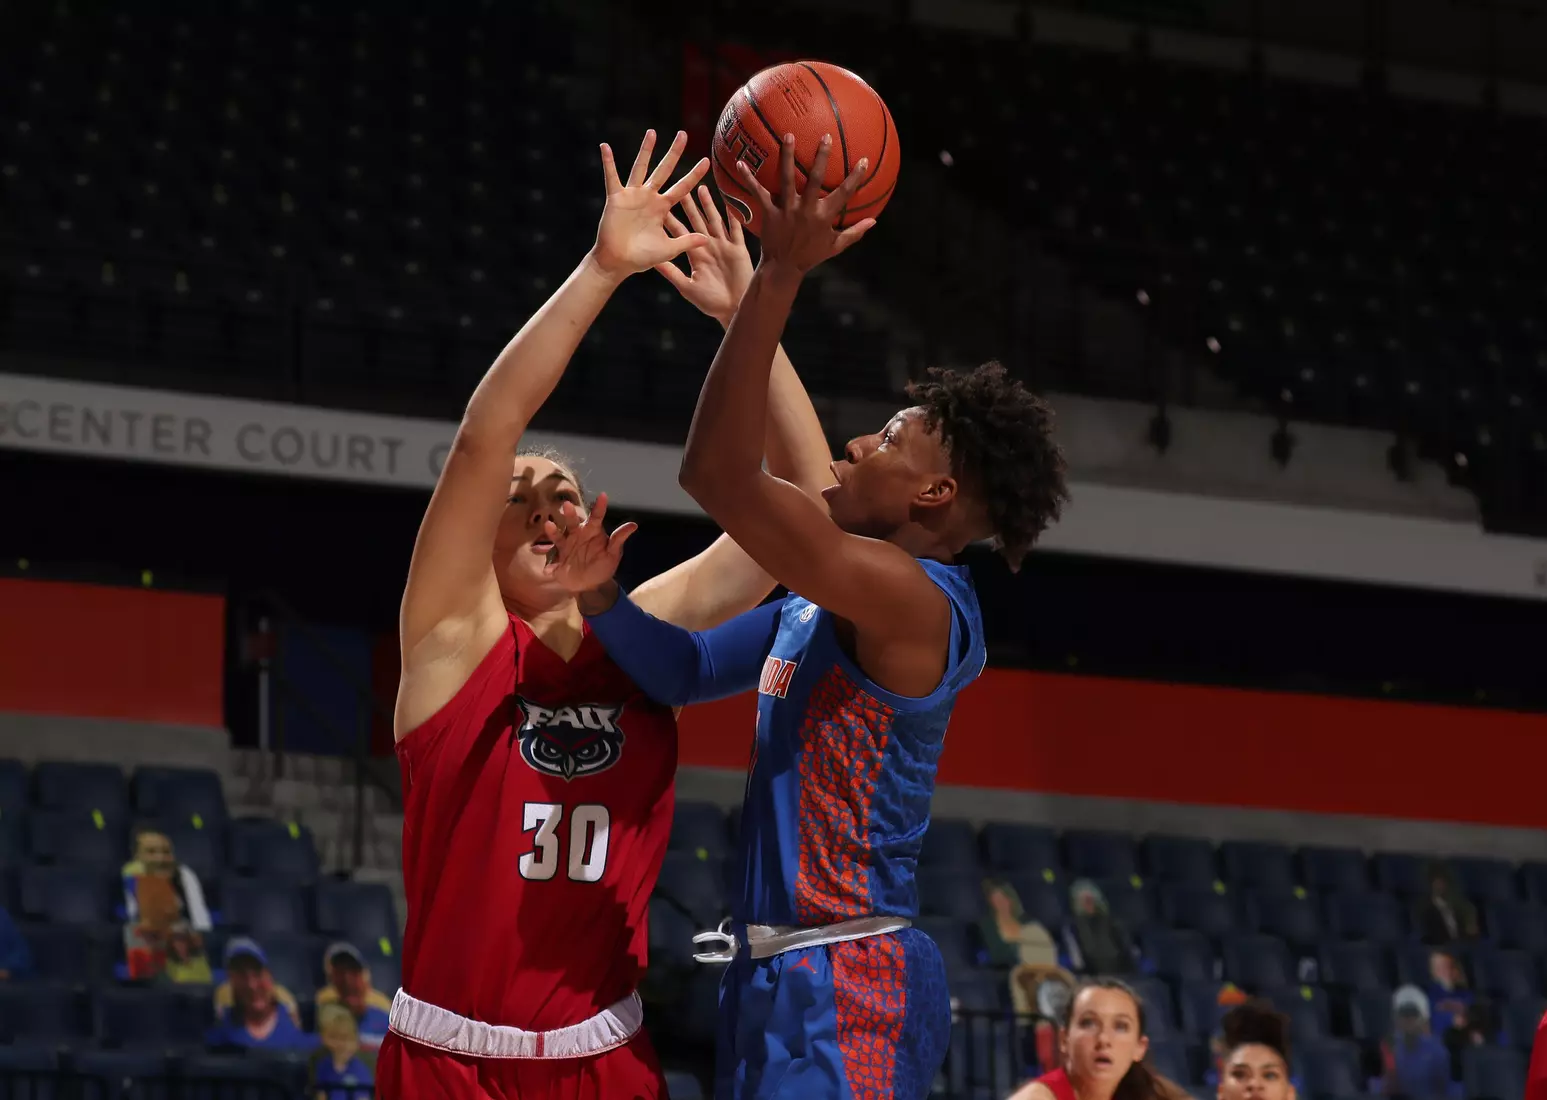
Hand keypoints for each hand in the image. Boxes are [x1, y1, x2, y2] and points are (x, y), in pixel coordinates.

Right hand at [542, 493, 638, 593]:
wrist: (591, 585)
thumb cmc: (603, 566)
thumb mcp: (613, 554)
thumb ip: (618, 539)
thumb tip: (633, 525)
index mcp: (592, 532)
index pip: (596, 517)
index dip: (599, 507)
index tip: (603, 496)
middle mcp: (577, 535)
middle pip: (573, 522)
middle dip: (569, 514)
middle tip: (567, 505)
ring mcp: (566, 546)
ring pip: (558, 536)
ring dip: (553, 531)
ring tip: (549, 525)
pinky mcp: (557, 559)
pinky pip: (552, 560)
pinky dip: (551, 566)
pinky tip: (549, 570)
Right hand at [591, 130, 711, 279]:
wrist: (618, 263)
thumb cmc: (641, 258)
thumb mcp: (668, 250)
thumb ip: (686, 243)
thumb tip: (707, 240)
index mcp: (662, 208)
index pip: (682, 187)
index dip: (694, 175)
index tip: (706, 161)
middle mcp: (649, 197)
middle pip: (664, 170)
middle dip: (674, 153)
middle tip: (683, 134)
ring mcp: (632, 195)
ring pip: (640, 168)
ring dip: (646, 150)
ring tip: (652, 132)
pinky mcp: (616, 198)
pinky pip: (612, 177)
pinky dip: (608, 163)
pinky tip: (605, 147)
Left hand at [656, 185, 754, 325]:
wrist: (734, 309)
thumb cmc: (710, 302)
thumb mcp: (687, 287)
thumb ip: (671, 272)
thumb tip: (652, 261)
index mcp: (696, 255)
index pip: (681, 232)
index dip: (671, 219)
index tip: (660, 204)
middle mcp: (709, 247)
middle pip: (697, 221)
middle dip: (689, 205)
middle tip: (681, 187)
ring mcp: (724, 247)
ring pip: (715, 220)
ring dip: (709, 205)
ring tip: (702, 189)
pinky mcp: (738, 250)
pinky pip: (736, 230)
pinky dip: (734, 217)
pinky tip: (730, 203)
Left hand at [735, 132, 873, 275]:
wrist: (783, 268)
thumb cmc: (810, 256)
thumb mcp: (835, 247)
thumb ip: (854, 232)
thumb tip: (874, 221)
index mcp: (824, 217)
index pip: (844, 193)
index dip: (855, 177)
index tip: (863, 159)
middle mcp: (806, 210)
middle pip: (815, 179)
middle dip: (820, 157)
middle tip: (825, 136)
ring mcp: (787, 210)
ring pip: (788, 179)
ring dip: (787, 156)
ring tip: (788, 136)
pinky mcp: (770, 213)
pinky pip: (758, 192)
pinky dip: (749, 178)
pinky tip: (741, 163)